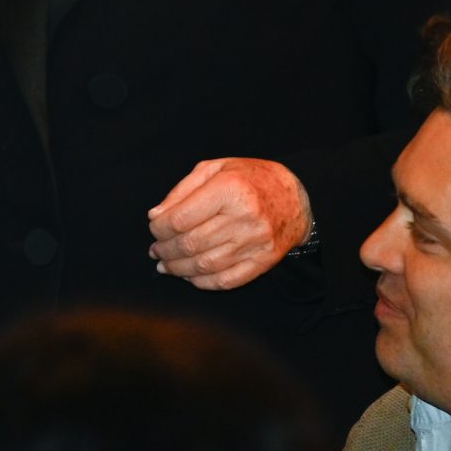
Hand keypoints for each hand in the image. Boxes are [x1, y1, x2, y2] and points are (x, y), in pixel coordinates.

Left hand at [149, 157, 311, 290]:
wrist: (296, 198)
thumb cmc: (250, 179)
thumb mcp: (215, 169)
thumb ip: (181, 191)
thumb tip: (156, 216)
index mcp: (229, 189)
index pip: (181, 219)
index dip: (159, 229)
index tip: (154, 229)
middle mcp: (244, 217)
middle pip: (191, 244)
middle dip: (165, 250)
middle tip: (155, 250)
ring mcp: (256, 242)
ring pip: (205, 265)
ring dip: (179, 269)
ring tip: (166, 265)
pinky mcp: (264, 261)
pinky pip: (226, 280)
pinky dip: (203, 282)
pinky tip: (190, 275)